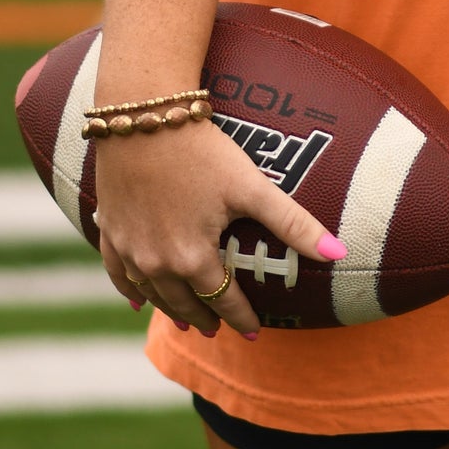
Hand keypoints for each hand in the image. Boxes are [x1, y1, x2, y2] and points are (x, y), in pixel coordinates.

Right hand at [94, 119, 342, 340]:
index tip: (255, 332)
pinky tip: (138, 300)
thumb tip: (340, 252)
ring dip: (171, 310)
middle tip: (220, 331)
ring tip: (187, 322)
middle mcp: (156, 263)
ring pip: (152, 294)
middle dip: (205, 319)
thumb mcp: (252, 187)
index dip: (241, 318)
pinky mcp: (109, 230)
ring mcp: (129, 249)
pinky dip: (130, 291)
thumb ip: (294, 224)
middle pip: (185, 304)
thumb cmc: (203, 150)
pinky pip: (117, 274)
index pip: (223, 300)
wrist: (145, 116)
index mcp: (193, 258)